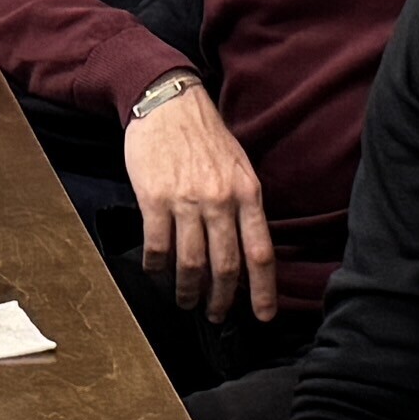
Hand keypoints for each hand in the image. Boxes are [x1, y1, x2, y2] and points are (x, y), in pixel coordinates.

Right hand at [122, 82, 275, 323]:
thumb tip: (245, 249)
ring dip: (188, 290)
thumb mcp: (239, 167)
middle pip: (226, 266)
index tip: (263, 316)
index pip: (260, 252)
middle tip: (216, 315)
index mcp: (248, 193)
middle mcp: (221, 200)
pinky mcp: (155, 198)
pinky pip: (158, 245)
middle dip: (222, 299)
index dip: (263, 290)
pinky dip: (157, 265)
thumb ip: (244, 206)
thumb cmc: (205, 136)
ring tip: (186, 300)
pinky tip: (156, 270)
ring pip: (191, 262)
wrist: (169, 104)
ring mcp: (187, 201)